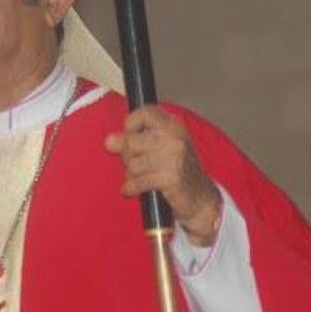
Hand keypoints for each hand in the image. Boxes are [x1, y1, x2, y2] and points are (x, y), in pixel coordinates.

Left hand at [105, 105, 221, 245]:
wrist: (200, 198)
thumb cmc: (177, 170)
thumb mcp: (158, 149)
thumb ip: (133, 141)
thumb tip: (109, 141)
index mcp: (174, 125)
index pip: (146, 112)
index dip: (131, 124)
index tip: (130, 135)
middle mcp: (176, 138)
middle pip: (131, 141)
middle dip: (127, 156)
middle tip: (136, 165)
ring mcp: (175, 157)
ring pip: (132, 163)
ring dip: (131, 174)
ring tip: (141, 177)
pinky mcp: (171, 178)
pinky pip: (137, 181)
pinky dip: (131, 188)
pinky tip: (133, 189)